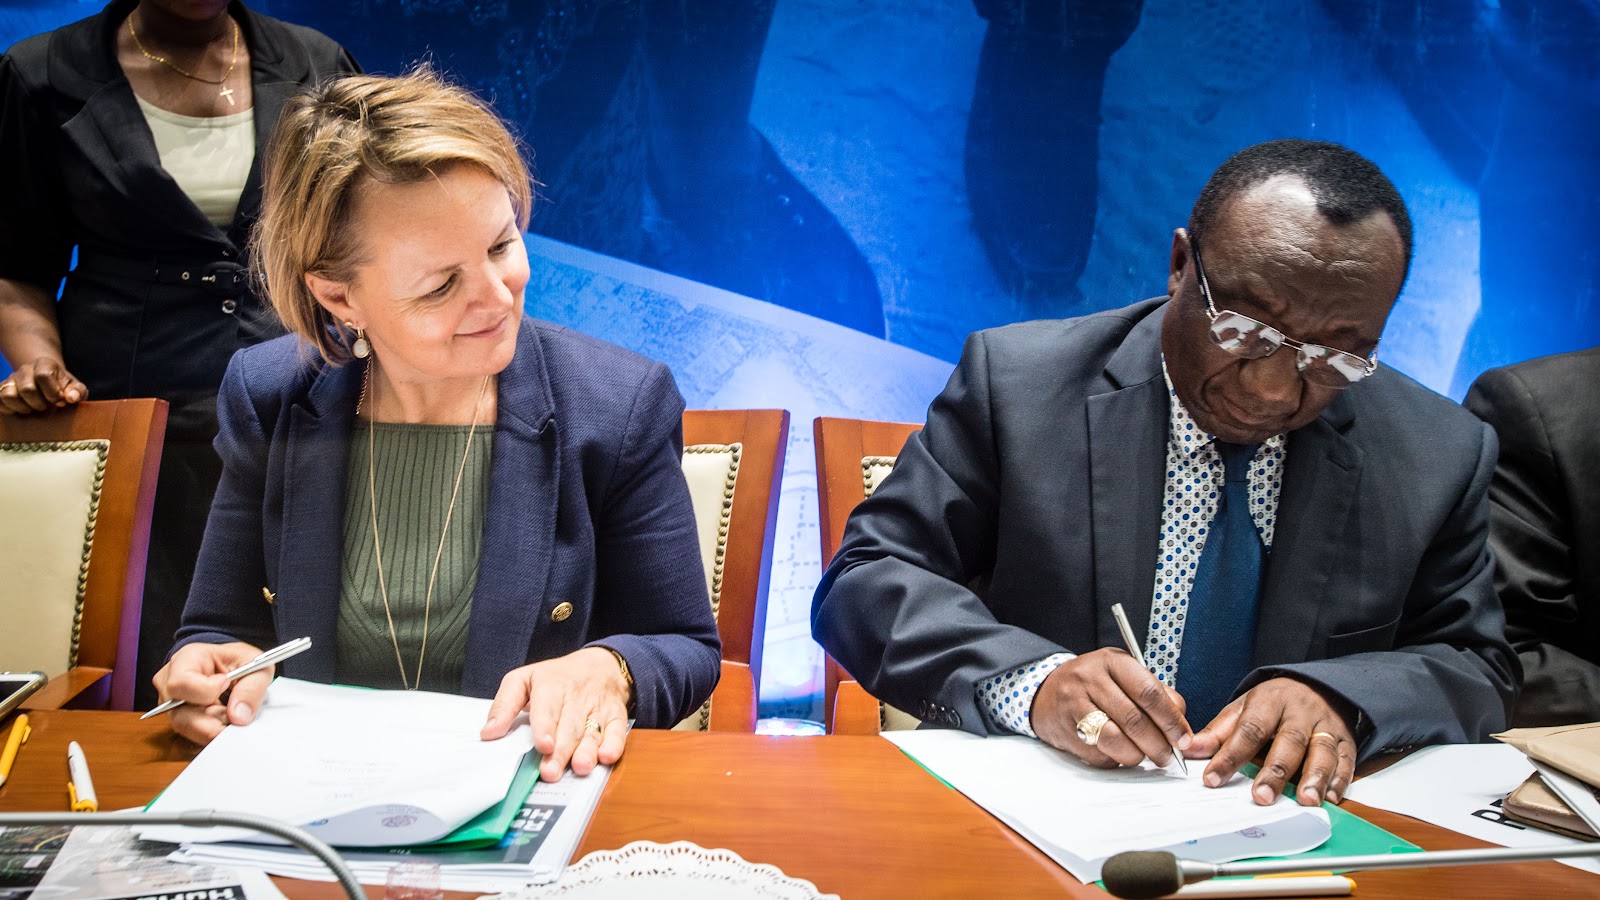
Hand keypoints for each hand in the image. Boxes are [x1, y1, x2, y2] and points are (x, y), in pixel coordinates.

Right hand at [0, 357, 86, 413]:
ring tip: (34, 409)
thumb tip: (71, 398)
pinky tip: (22, 410)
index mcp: (44, 364)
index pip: (43, 376)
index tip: (60, 402)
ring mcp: (11, 379)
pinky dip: (10, 409)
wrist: (46, 381)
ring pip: (9, 395)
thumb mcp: (74, 387)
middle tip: (47, 406)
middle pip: (27, 388)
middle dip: (40, 403)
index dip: (53, 393)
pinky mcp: (2, 389)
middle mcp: (25, 369)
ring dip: (24, 408)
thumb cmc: (63, 387)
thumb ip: (77, 391)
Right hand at [151, 642, 271, 745]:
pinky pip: (192, 737)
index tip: (227, 685)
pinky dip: (212, 734)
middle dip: (214, 721)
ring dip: (214, 727)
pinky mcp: (179, 722)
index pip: (181, 683)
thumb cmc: (239, 662)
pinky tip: (225, 723)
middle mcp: (170, 684)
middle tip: (236, 714)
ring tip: (232, 715)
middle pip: (180, 714)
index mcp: (186, 660)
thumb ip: (251, 689)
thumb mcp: (255, 665)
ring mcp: (171, 706)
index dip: (206, 691)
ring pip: (186, 729)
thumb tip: (238, 717)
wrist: (233, 668)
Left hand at [481, 647, 630, 781]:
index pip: (548, 708)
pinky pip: (618, 730)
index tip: (543, 746)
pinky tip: (607, 756)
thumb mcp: (524, 680)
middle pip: (570, 726)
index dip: (546, 727)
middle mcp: (576, 697)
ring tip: (580, 767)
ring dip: (587, 751)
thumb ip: (504, 705)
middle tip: (551, 772)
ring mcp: (598, 707)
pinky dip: (615, 743)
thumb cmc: (556, 677)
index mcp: (551, 686)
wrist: (600, 664)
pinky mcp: (616, 716)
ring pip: (593, 731)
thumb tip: (488, 733)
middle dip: (562, 750)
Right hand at [1031, 648, 1192, 767]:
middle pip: (1134, 720)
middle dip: (1158, 745)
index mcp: (1112, 662)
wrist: (1046, 692)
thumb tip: (1180, 724)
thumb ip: (1155, 693)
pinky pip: (1098, 754)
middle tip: (1168, 756)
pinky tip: (1118, 753)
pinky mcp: (1066, 730)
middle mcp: (1090, 679)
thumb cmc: (1095, 685)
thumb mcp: (1124, 675)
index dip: (1171, 720)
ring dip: (1137, 756)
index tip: (1183, 739)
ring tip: (1144, 756)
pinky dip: (1115, 760)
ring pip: (1115, 740)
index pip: (1148, 692)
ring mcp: (1074, 704)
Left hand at [1187, 677, 1357, 805]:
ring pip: (1323, 752)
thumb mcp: (1243, 708)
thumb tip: (1190, 750)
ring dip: (1315, 778)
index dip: (1230, 755)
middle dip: (1275, 772)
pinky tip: (1330, 798)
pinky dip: (1340, 781)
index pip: (1248, 729)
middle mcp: (1300, 713)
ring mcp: (1326, 726)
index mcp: (1270, 701)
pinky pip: (1346, 761)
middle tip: (1262, 797)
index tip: (1213, 779)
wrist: (1316, 686)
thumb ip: (1219, 732)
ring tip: (1305, 801)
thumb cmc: (1275, 703)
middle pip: (1289, 742)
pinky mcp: (1346, 741)